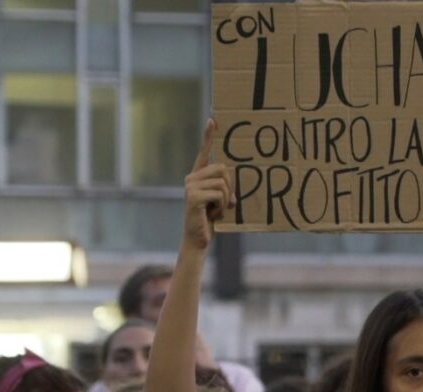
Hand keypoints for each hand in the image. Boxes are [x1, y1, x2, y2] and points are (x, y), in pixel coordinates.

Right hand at [183, 119, 233, 250]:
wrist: (198, 239)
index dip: (209, 137)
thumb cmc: (210, 220)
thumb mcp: (221, 200)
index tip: (213, 120)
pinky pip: (220, 194)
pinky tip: (213, 215)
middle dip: (230, 187)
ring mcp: (190, 186)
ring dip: (226, 199)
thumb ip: (225, 188)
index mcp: (197, 176)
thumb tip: (232, 186)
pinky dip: (222, 206)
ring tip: (216, 210)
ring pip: (223, 183)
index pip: (204, 153)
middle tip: (223, 204)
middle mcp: (191, 178)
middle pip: (223, 169)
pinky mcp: (193, 196)